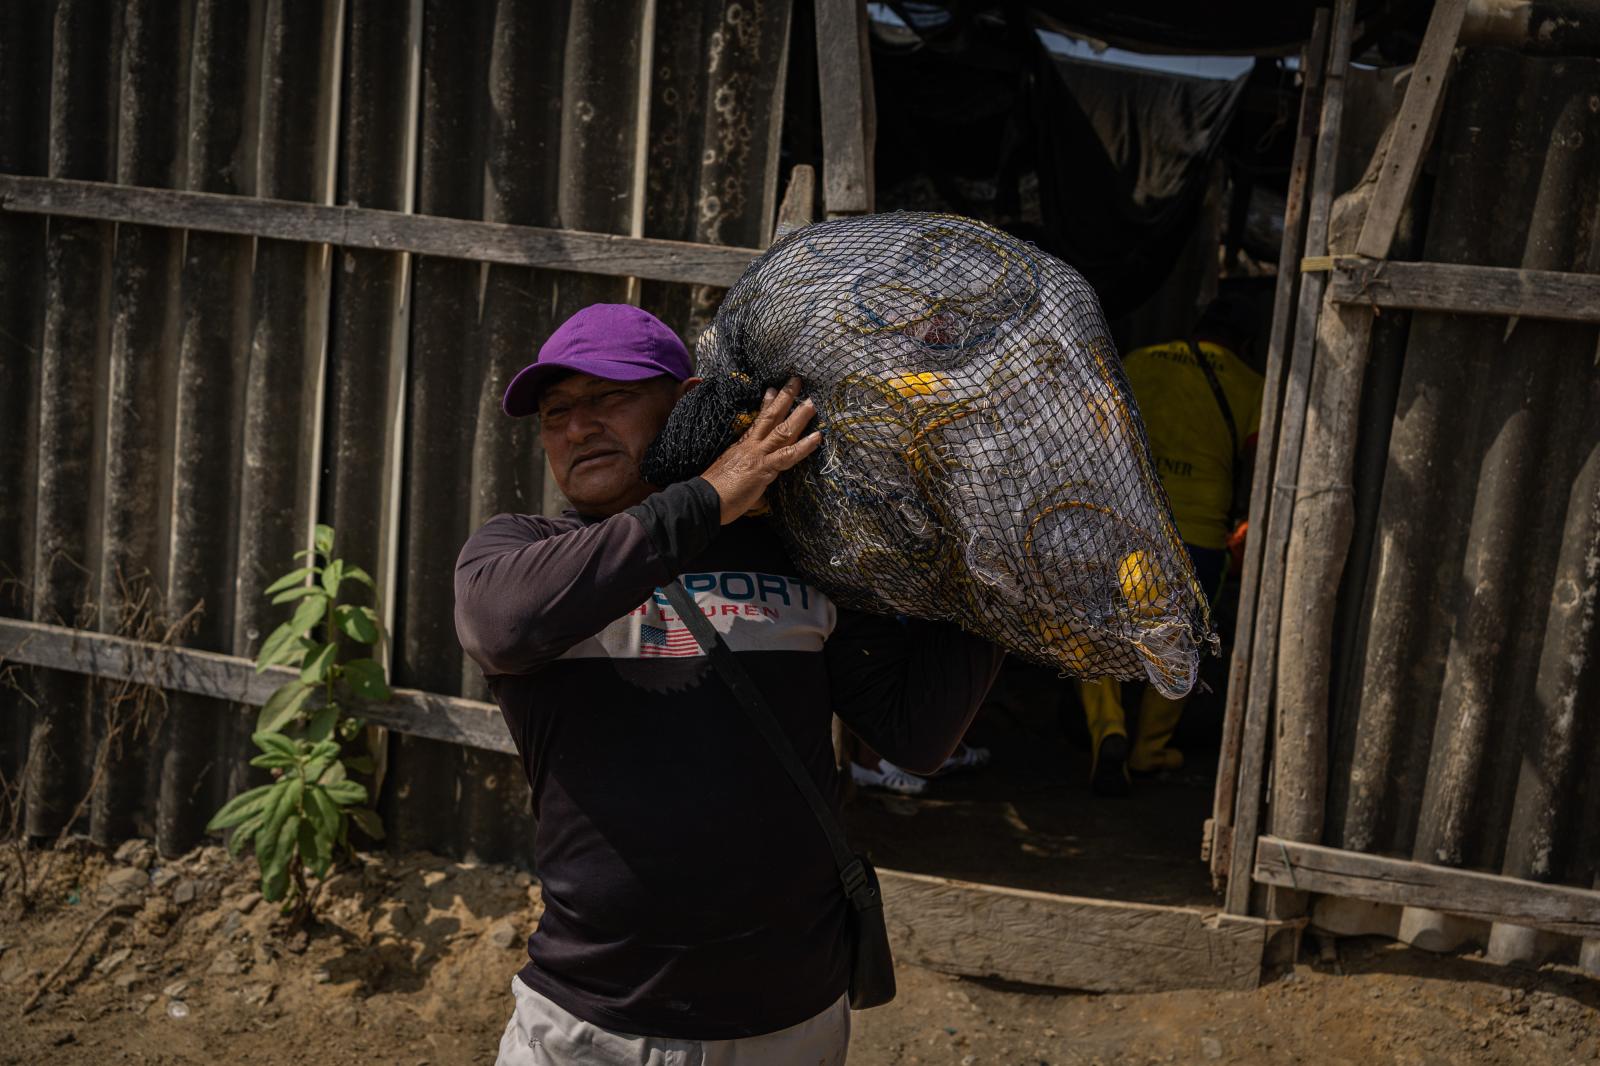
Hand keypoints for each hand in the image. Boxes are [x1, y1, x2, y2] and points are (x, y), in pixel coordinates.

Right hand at [699, 376, 822, 524]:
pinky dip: (804, 446)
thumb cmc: (713, 493)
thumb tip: (757, 495)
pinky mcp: (763, 469)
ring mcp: (758, 455)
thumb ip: (746, 479)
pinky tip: (817, 437)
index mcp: (741, 447)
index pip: (757, 422)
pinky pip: (788, 455)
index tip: (772, 390)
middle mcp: (751, 446)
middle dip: (784, 398)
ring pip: (782, 431)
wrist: (702, 500)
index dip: (766, 405)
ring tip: (813, 402)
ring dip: (799, 415)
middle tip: (796, 381)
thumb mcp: (730, 478)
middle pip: (771, 417)